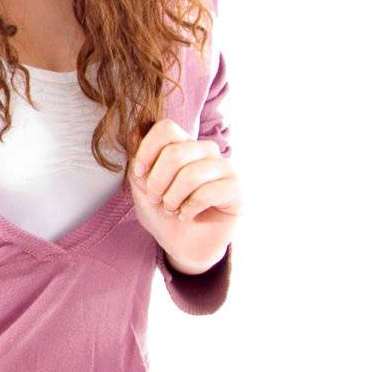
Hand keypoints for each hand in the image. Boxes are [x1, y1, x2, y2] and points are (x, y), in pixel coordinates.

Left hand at [129, 118, 240, 274]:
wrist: (181, 243)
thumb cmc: (162, 211)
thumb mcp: (141, 184)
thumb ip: (138, 159)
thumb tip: (135, 132)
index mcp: (183, 144)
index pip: (166, 128)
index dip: (147, 151)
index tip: (139, 174)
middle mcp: (206, 151)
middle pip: (175, 153)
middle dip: (157, 182)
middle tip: (156, 199)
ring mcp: (224, 168)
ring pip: (190, 174)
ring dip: (172, 198)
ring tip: (171, 208)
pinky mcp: (236, 189)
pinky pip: (208, 192)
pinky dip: (189, 208)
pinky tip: (187, 215)